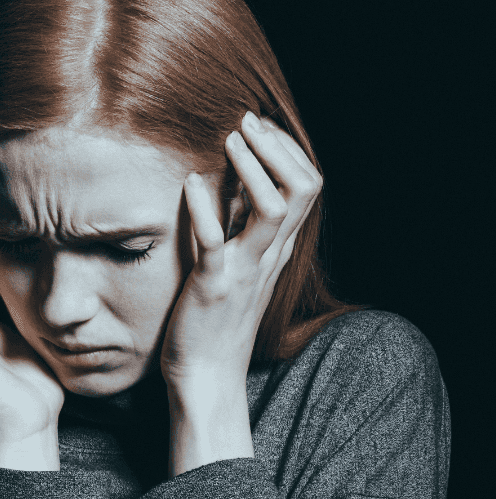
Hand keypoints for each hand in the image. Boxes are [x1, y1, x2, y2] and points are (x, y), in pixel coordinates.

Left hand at [159, 113, 322, 474]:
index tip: (261, 127)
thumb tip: (230, 183)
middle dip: (278, 148)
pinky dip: (205, 211)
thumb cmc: (213, 319)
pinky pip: (216, 243)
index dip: (289, 151)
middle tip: (248, 123)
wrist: (205, 375)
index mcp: (276, 249)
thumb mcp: (235, 265)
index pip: (307, 187)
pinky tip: (190, 184)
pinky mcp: (213, 288)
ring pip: (273, 208)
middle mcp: (268, 256)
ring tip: (230, 141)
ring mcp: (244, 271)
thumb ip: (238, 227)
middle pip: (302, 188)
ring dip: (253, 168)